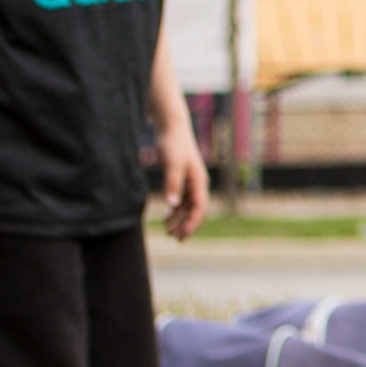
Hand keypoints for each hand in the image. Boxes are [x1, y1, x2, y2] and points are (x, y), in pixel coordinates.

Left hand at [154, 124, 211, 241]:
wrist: (172, 127)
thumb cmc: (173, 144)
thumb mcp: (172, 165)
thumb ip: (172, 185)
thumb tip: (172, 205)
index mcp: (199, 181)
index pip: (199, 208)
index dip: (192, 223)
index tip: (182, 235)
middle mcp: (197, 184)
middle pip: (195, 210)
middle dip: (186, 225)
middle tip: (174, 238)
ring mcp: (190, 181)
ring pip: (187, 206)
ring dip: (179, 219)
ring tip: (168, 232)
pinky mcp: (182, 178)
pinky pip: (181, 199)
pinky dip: (175, 210)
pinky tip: (166, 217)